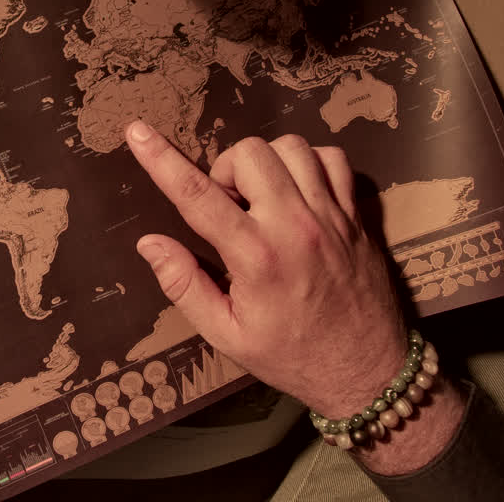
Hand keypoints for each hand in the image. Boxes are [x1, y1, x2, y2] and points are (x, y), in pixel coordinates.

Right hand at [124, 122, 406, 418]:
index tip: (137, 132)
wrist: (366, 371)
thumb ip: (184, 285)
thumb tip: (148, 243)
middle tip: (228, 207)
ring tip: (261, 197)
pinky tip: (297, 190)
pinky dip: (309, 163)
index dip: (162, 160)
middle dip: (226, 171)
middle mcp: (294, 226)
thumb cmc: (290, 356)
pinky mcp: (356, 215)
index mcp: (255, 257)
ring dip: (266, 163)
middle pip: (249, 154)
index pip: (198, 195)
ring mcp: (331, 215)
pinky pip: (332, 158)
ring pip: (291, 147)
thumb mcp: (226, 334)